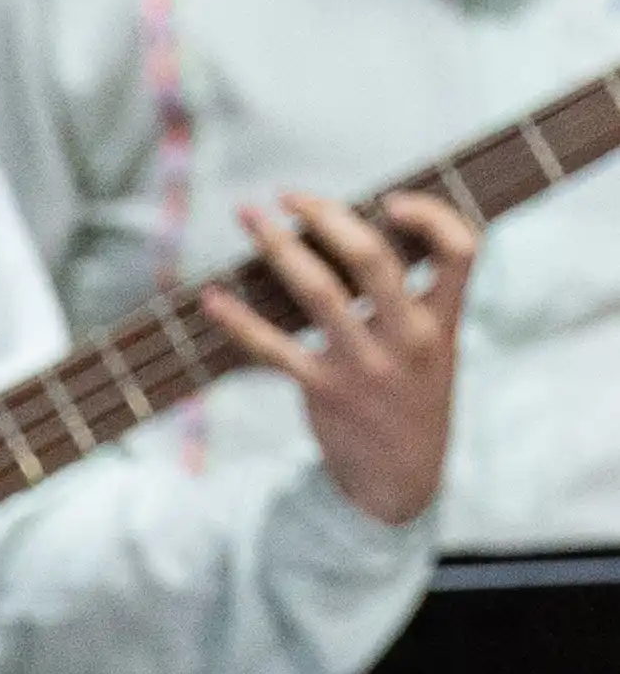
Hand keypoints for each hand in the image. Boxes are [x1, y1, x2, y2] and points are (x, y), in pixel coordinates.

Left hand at [200, 185, 476, 530]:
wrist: (402, 478)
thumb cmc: (412, 396)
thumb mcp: (436, 349)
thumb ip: (414, 299)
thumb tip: (356, 234)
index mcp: (444, 322)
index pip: (461, 249)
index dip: (430, 215)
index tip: (390, 200)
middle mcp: (408, 340)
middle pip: (371, 259)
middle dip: (325, 216)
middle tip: (288, 195)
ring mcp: (364, 366)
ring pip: (318, 293)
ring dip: (277, 247)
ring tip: (248, 216)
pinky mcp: (323, 392)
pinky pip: (273, 349)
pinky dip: (238, 320)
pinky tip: (212, 299)